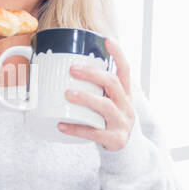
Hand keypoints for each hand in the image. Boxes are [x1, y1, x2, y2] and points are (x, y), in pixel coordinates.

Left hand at [58, 36, 134, 150]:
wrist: (127, 150)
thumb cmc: (110, 120)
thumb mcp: (110, 102)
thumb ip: (96, 89)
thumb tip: (66, 69)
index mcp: (125, 94)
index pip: (125, 70)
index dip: (118, 54)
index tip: (107, 39)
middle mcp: (126, 106)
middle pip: (113, 84)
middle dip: (93, 74)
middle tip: (72, 69)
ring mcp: (122, 123)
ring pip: (106, 107)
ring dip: (86, 98)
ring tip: (67, 94)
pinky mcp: (114, 139)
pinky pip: (94, 133)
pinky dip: (77, 128)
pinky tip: (62, 125)